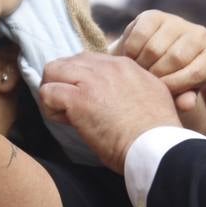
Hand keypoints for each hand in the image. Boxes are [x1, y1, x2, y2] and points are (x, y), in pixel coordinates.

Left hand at [39, 53, 180, 172]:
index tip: (89, 99)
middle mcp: (105, 67)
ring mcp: (90, 81)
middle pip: (68, 61)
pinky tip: (67, 122)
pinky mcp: (77, 100)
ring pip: (53, 71)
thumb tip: (124, 95)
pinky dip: (51, 109)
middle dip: (63, 82)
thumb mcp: (155, 95)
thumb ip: (136, 86)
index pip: (89, 60)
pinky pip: (48, 93)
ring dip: (54, 92)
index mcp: (124, 65)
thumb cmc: (157, 132)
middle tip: (69, 105)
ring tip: (65, 113)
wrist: (156, 146)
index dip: (82, 80)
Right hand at [116, 11, 205, 112]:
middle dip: (157, 75)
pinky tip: (133, 58)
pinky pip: (139, 36)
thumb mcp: (180, 93)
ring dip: (142, 65)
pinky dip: (131, 51)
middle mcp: (200, 34)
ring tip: (140, 71)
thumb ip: (185, 99)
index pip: (198, 72)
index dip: (177, 86)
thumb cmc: (170, 80)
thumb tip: (187, 105)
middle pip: (176, 58)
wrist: (148, 59)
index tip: (163, 92)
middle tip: (148, 81)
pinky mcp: (153, 15)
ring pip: (154, 49)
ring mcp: (177, 22)